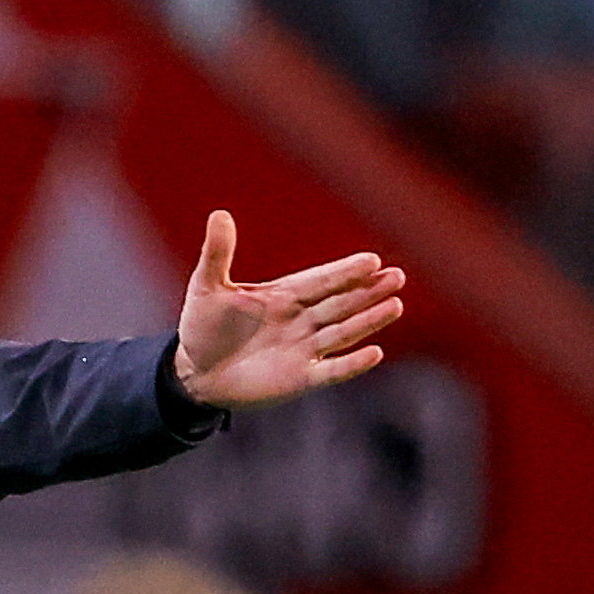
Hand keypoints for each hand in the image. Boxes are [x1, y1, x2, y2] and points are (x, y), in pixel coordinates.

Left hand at [173, 211, 407, 409]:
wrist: (195, 373)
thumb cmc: (203, 328)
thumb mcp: (207, 287)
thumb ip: (218, 254)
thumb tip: (219, 214)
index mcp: (284, 295)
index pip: (321, 280)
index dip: (345, 272)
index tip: (372, 260)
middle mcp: (301, 320)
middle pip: (341, 303)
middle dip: (368, 291)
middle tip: (398, 276)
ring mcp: (303, 349)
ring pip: (342, 332)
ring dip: (368, 321)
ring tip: (395, 305)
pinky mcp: (300, 378)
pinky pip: (331, 371)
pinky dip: (351, 363)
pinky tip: (375, 353)